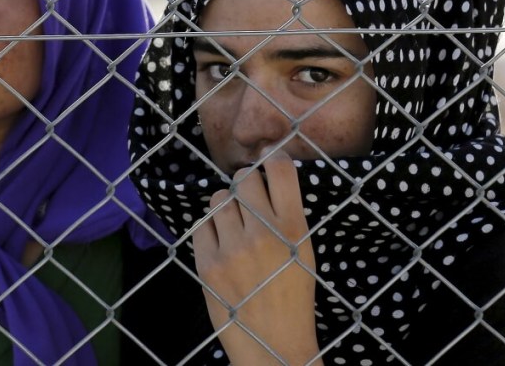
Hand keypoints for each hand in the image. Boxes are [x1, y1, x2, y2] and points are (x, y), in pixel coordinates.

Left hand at [193, 150, 321, 364]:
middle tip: (249, 199)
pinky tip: (222, 244)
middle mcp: (263, 234)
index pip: (280, 170)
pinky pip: (202, 224)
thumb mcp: (303, 251)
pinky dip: (211, 230)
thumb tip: (265, 172)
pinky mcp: (207, 263)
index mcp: (294, 229)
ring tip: (235, 227)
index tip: (269, 162)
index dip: (274, 159)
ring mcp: (232, 249)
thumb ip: (286, 213)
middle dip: (246, 184)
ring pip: (219, 199)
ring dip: (227, 206)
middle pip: (244, 178)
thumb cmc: (291, 295)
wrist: (273, 345)